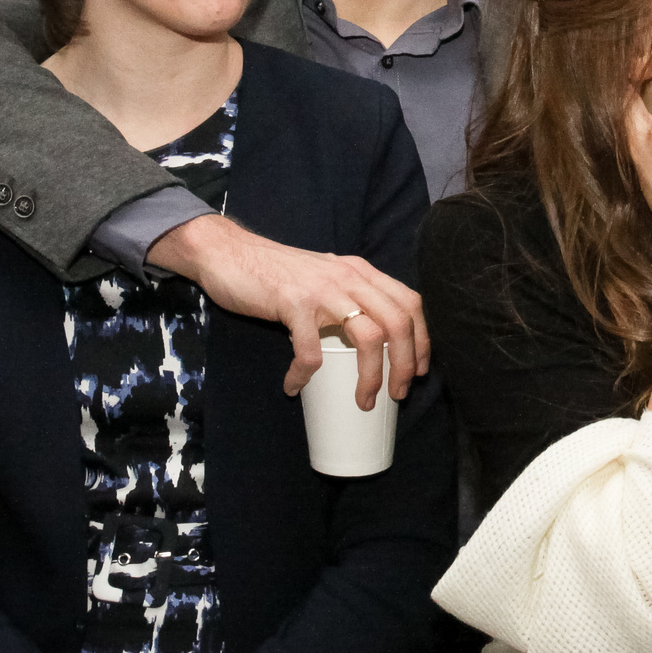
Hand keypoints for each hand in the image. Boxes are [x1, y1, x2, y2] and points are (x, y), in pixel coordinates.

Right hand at [148, 212, 426, 409]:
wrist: (229, 252)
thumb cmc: (279, 274)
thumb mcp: (327, 278)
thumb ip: (349, 297)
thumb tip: (372, 339)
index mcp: (362, 272)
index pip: (410, 303)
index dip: (422, 339)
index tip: (418, 370)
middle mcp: (350, 277)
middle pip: (398, 322)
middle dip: (405, 364)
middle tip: (398, 393)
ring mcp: (323, 290)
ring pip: (367, 336)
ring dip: (371, 375)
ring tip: (364, 400)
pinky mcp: (292, 304)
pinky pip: (309, 349)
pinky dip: (305, 374)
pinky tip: (294, 385)